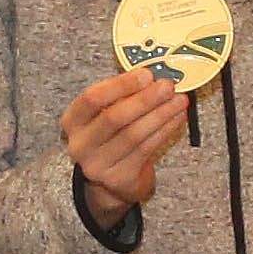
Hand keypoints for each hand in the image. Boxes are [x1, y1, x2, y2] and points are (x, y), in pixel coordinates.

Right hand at [63, 65, 183, 229]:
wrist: (110, 178)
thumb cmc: (111, 135)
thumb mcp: (106, 112)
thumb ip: (123, 95)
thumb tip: (154, 77)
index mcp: (73, 120)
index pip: (92, 98)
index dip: (120, 85)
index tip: (146, 75)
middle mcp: (80, 144)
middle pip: (114, 118)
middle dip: (145, 100)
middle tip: (167, 86)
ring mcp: (98, 165)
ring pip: (134, 135)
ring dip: (161, 115)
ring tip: (179, 100)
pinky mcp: (119, 178)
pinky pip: (146, 149)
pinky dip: (164, 131)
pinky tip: (177, 118)